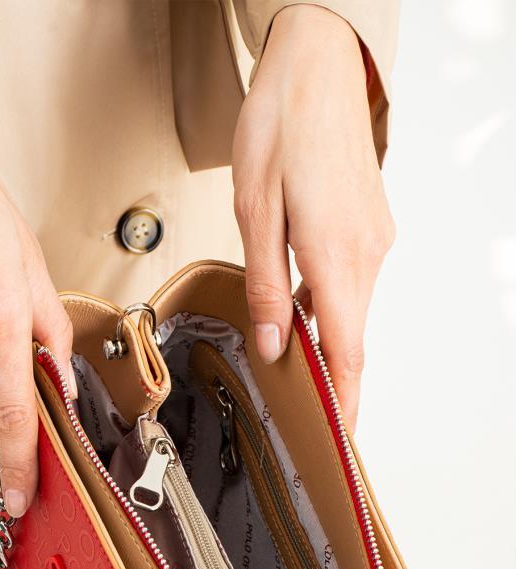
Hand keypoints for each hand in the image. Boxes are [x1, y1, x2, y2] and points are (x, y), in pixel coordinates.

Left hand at [232, 4, 394, 429]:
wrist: (317, 65)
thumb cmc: (280, 127)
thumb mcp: (255, 212)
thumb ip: (265, 286)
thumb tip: (273, 344)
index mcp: (334, 256)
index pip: (346, 351)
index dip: (345, 402)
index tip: (342, 441)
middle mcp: (365, 253)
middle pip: (350, 335)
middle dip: (331, 378)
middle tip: (307, 412)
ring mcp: (374, 239)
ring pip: (349, 308)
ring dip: (324, 337)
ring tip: (293, 362)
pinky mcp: (371, 225)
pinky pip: (350, 280)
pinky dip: (328, 303)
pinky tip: (300, 306)